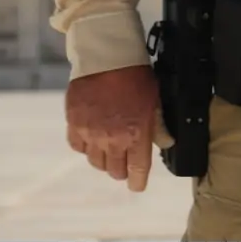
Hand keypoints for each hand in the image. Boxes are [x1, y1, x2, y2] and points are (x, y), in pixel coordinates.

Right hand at [65, 65, 159, 190]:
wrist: (106, 57)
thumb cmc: (135, 77)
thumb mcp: (155, 102)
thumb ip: (159, 127)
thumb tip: (165, 143)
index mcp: (137, 136)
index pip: (137, 171)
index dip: (138, 182)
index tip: (137, 184)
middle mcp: (113, 140)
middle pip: (115, 171)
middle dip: (121, 170)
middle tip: (124, 161)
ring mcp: (91, 133)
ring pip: (95, 162)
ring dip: (103, 158)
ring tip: (108, 148)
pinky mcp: (74, 124)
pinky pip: (78, 146)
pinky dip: (85, 146)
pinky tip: (91, 137)